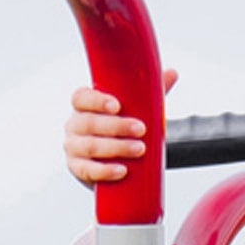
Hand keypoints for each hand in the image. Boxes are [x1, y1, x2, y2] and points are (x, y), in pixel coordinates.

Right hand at [63, 69, 177, 185]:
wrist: (117, 163)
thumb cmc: (122, 130)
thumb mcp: (135, 111)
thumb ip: (150, 93)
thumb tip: (171, 73)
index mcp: (84, 106)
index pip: (81, 98)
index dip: (97, 101)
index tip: (117, 105)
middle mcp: (75, 125)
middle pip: (89, 122)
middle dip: (117, 126)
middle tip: (141, 130)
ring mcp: (73, 147)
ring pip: (90, 146)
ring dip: (116, 148)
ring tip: (139, 149)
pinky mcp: (77, 169)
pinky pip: (87, 170)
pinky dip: (104, 171)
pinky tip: (121, 171)